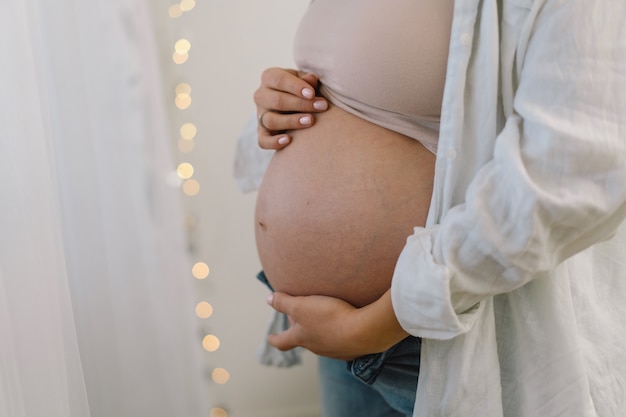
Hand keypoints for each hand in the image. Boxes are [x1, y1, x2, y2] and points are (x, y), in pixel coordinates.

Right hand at [254, 67, 327, 149]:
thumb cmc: (301, 89)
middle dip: (300, 104)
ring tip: (310, 121)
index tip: (312, 93)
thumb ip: (307, 79)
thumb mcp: (304, 80)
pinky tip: (288, 140)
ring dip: (291, 121)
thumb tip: (311, 79)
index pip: (279, 80)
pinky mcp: (262, 133)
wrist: (294, 105)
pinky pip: (263, 140)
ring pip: (271, 120)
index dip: (296, 87)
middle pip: (277, 101)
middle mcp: (261, 96)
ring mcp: (260, 115)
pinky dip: (273, 142)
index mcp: (269, 77)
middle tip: (321, 107)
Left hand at [266, 289, 408, 359]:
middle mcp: (317, 347)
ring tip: (324, 317)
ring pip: (323, 340)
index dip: (275, 339)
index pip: (283, 341)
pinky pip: (342, 340)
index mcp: (302, 338)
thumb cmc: (330, 318)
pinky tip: (345, 323)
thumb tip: (268, 299)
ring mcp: (336, 350)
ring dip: (320, 329)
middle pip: (304, 339)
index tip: (270, 338)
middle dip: (299, 329)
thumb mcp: (302, 306)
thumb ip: (284, 302)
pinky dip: (339, 331)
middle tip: (298, 317)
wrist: (365, 331)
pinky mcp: (354, 348)